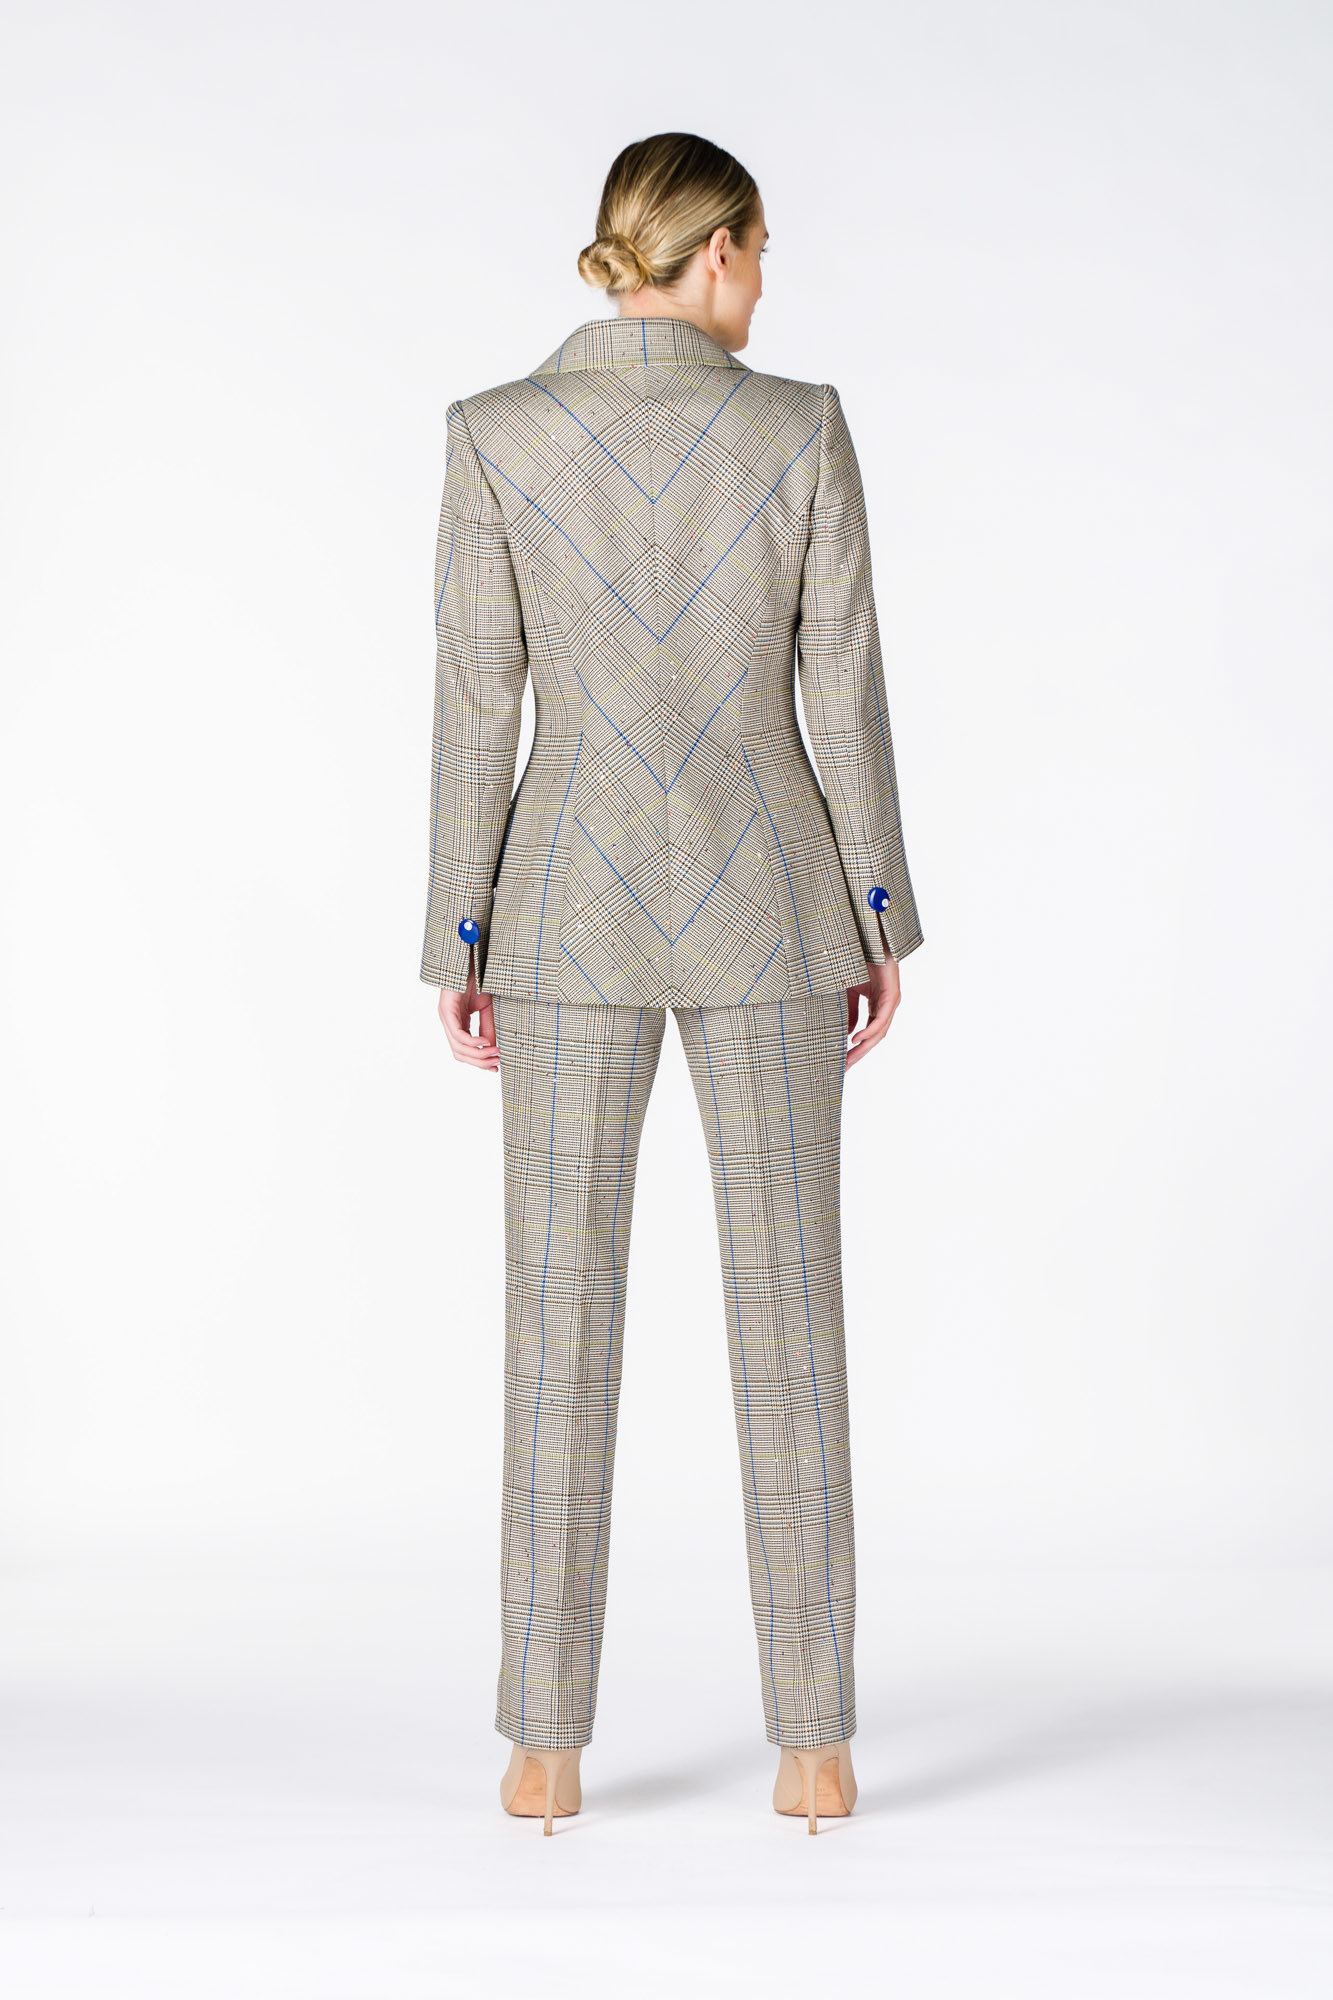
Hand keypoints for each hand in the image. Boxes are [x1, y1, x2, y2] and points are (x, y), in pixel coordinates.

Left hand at [437, 970, 500, 1071]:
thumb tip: (494, 1050)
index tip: (496, 1067)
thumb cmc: (479, 980)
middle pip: (460, 1054)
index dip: (480, 1062)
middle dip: (479, 1062)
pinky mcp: (446, 1011)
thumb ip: (489, 1028)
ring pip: (458, 1048)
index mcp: (459, 1023)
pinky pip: (458, 1035)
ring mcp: (446, 1017)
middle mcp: (450, 1022)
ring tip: (494, 1054)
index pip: (465, 1051)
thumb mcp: (488, 1009)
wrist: (471, 959)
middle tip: (496, 1064)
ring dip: (477, 1055)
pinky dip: (472, 1042)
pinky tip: (486, 1043)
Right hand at [845, 956, 899, 1070]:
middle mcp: (885, 1007)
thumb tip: (847, 1034)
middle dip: (858, 1054)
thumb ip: (849, 1012)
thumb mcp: (849, 992)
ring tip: (849, 1058)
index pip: (866, 1034)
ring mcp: (890, 1002)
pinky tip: (857, 1039)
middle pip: (873, 1038)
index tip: (842, 1063)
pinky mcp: (892, 996)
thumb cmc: (861, 962)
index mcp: (876, 1006)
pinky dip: (869, 1030)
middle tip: (844, 1068)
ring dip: (864, 1047)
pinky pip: (881, 1019)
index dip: (855, 1049)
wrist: (872, 940)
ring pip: (879, 1032)